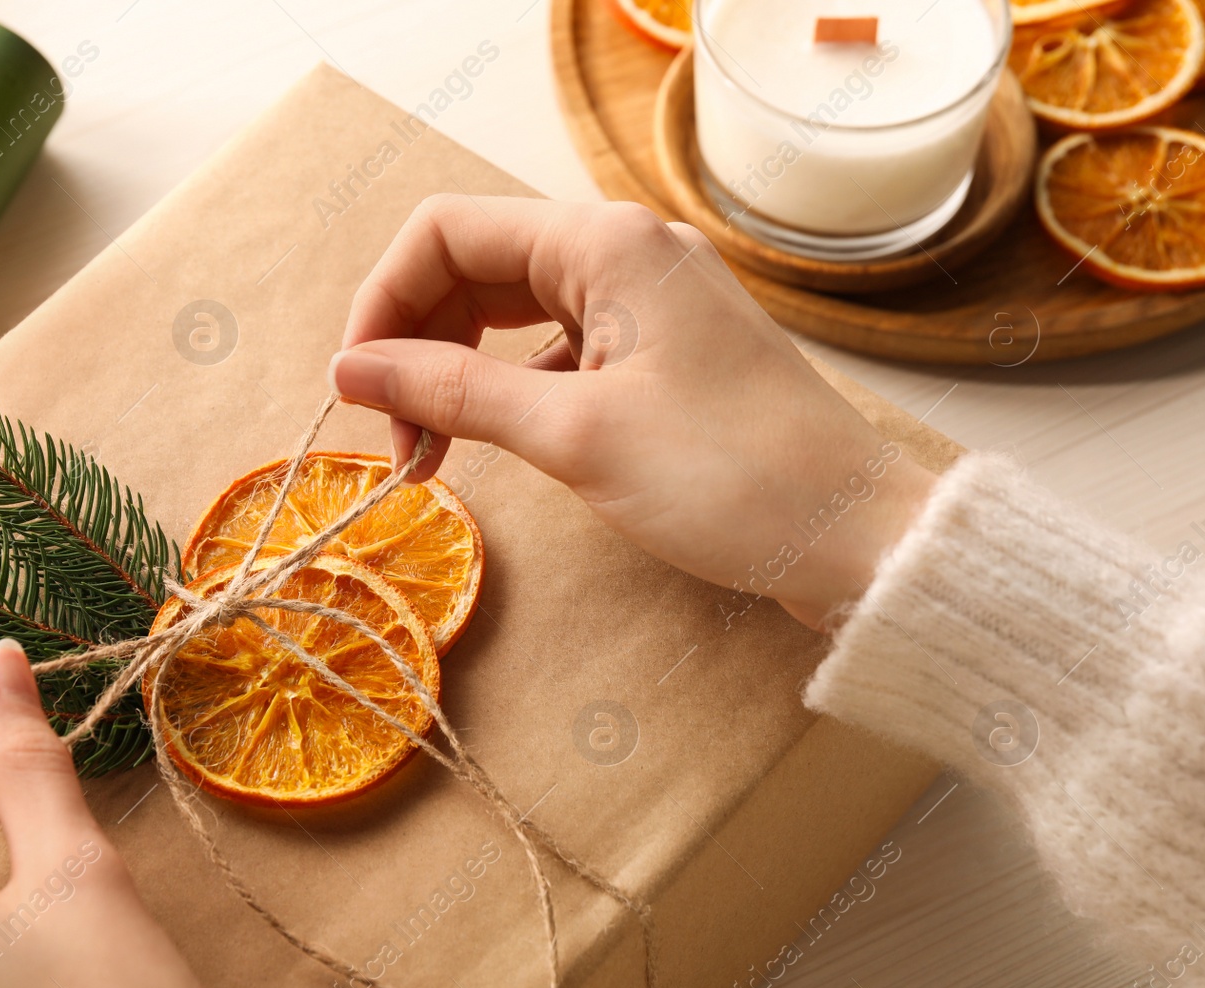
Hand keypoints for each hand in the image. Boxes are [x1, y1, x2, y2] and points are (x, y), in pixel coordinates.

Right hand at [331, 196, 936, 629]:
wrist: (854, 538)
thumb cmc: (731, 479)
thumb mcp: (574, 436)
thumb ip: (452, 393)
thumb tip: (351, 372)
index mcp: (606, 241)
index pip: (446, 233)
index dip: (383, 305)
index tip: (357, 392)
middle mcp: (625, 252)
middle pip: (474, 268)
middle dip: (416, 346)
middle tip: (395, 445)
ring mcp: (647, 301)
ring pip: (510, 312)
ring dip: (456, 374)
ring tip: (429, 458)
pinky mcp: (660, 352)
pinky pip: (554, 350)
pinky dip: (508, 391)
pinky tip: (493, 445)